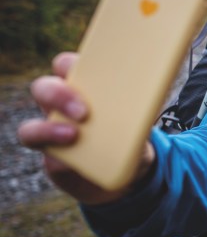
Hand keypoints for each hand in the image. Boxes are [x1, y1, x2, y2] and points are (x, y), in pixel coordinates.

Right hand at [16, 52, 153, 203]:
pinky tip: (72, 164)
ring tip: (73, 135)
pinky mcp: (54, 162)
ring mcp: (54, 135)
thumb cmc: (134, 135)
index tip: (82, 67)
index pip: (66, 66)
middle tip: (83, 111)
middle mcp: (62, 108)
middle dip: (58, 95)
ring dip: (49, 130)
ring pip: (32, 128)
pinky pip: (48, 161)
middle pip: (44, 90)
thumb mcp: (143, 121)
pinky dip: (59, 162)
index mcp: (84, 89)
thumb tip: (145, 105)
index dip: (67, 64)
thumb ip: (142, 111)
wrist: (133, 173)